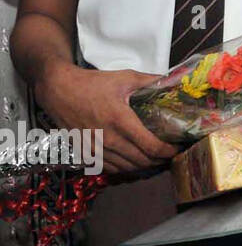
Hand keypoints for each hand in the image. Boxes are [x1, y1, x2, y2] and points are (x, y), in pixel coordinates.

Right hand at [34, 62, 177, 174]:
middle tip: (172, 153)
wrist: (58, 90)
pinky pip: (110, 168)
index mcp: (120, 120)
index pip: (151, 147)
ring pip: (127, 168)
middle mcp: (108, 139)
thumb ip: (151, 81)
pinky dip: (126, 168)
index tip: (179, 147)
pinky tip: (134, 160)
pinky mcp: (85, 153)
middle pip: (142, 161)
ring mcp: (95, 149)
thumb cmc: (93, 83)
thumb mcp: (125, 77)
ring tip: (157, 158)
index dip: (169, 151)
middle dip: (161, 160)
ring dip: (145, 166)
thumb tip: (174, 81)